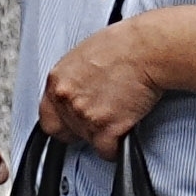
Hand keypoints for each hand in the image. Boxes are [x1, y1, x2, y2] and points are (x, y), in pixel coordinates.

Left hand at [30, 17, 172, 160]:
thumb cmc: (126, 45)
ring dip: (105, 135)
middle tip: (103, 118)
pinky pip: (107, 151)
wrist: (148, 50)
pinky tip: (125, 134)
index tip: (73, 125)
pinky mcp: (107, 127)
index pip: (47, 118)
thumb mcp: (85, 56)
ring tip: (120, 117)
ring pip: (90, 141)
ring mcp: (84, 115)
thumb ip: (75, 80)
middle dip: (86, 128)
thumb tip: (80, 92)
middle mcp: (66, 99)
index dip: (64, 123)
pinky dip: (116, 148)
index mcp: (58, 80)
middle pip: (70, 131)